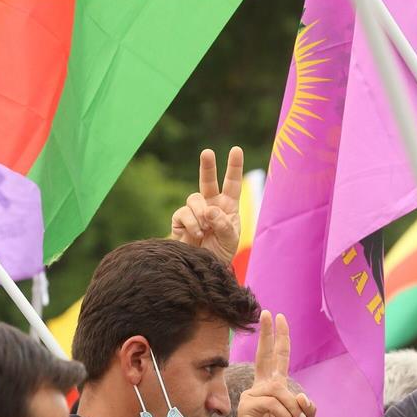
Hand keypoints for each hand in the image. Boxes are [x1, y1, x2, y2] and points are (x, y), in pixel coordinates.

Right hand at [171, 147, 243, 265]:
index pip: (232, 183)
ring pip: (195, 198)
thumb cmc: (221, 252)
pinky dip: (192, 224)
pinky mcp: (180, 219)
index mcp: (228, 206)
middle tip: (207, 152)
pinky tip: (197, 234)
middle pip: (208, 180)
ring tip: (205, 230)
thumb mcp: (230, 239)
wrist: (203, 268)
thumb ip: (223, 224)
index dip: (234, 166)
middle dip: (207, 166)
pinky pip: (184, 213)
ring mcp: (195, 211)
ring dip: (201, 214)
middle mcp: (211, 204)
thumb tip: (209, 209)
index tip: (236, 149)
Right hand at [236, 311, 316, 416]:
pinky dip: (286, 416)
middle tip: (269, 314)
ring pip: (279, 391)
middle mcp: (262, 387)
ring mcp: (252, 395)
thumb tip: (302, 396)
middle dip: (268, 335)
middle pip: (265, 356)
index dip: (278, 339)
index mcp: (274, 387)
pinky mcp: (247, 406)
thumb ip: (307, 408)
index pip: (276, 358)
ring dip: (293, 409)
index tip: (278, 318)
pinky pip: (273, 404)